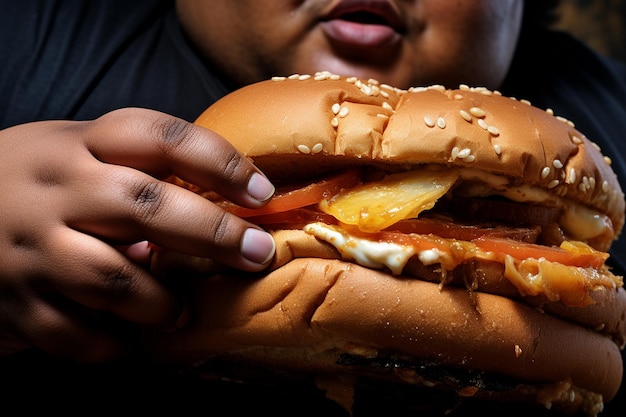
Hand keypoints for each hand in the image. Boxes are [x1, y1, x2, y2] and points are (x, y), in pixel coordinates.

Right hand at [0, 108, 275, 361]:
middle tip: (256, 254)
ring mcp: (30, 247)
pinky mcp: (14, 301)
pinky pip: (71, 333)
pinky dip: (109, 344)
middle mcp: (56, 190)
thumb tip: (229, 196)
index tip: (261, 192)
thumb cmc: (40, 179)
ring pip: (112, 278)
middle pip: (146, 206)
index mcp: (79, 144)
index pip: (160, 137)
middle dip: (213, 234)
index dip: (221, 162)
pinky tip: (129, 340)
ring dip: (161, 302)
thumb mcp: (80, 149)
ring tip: (183, 313)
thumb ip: (141, 165)